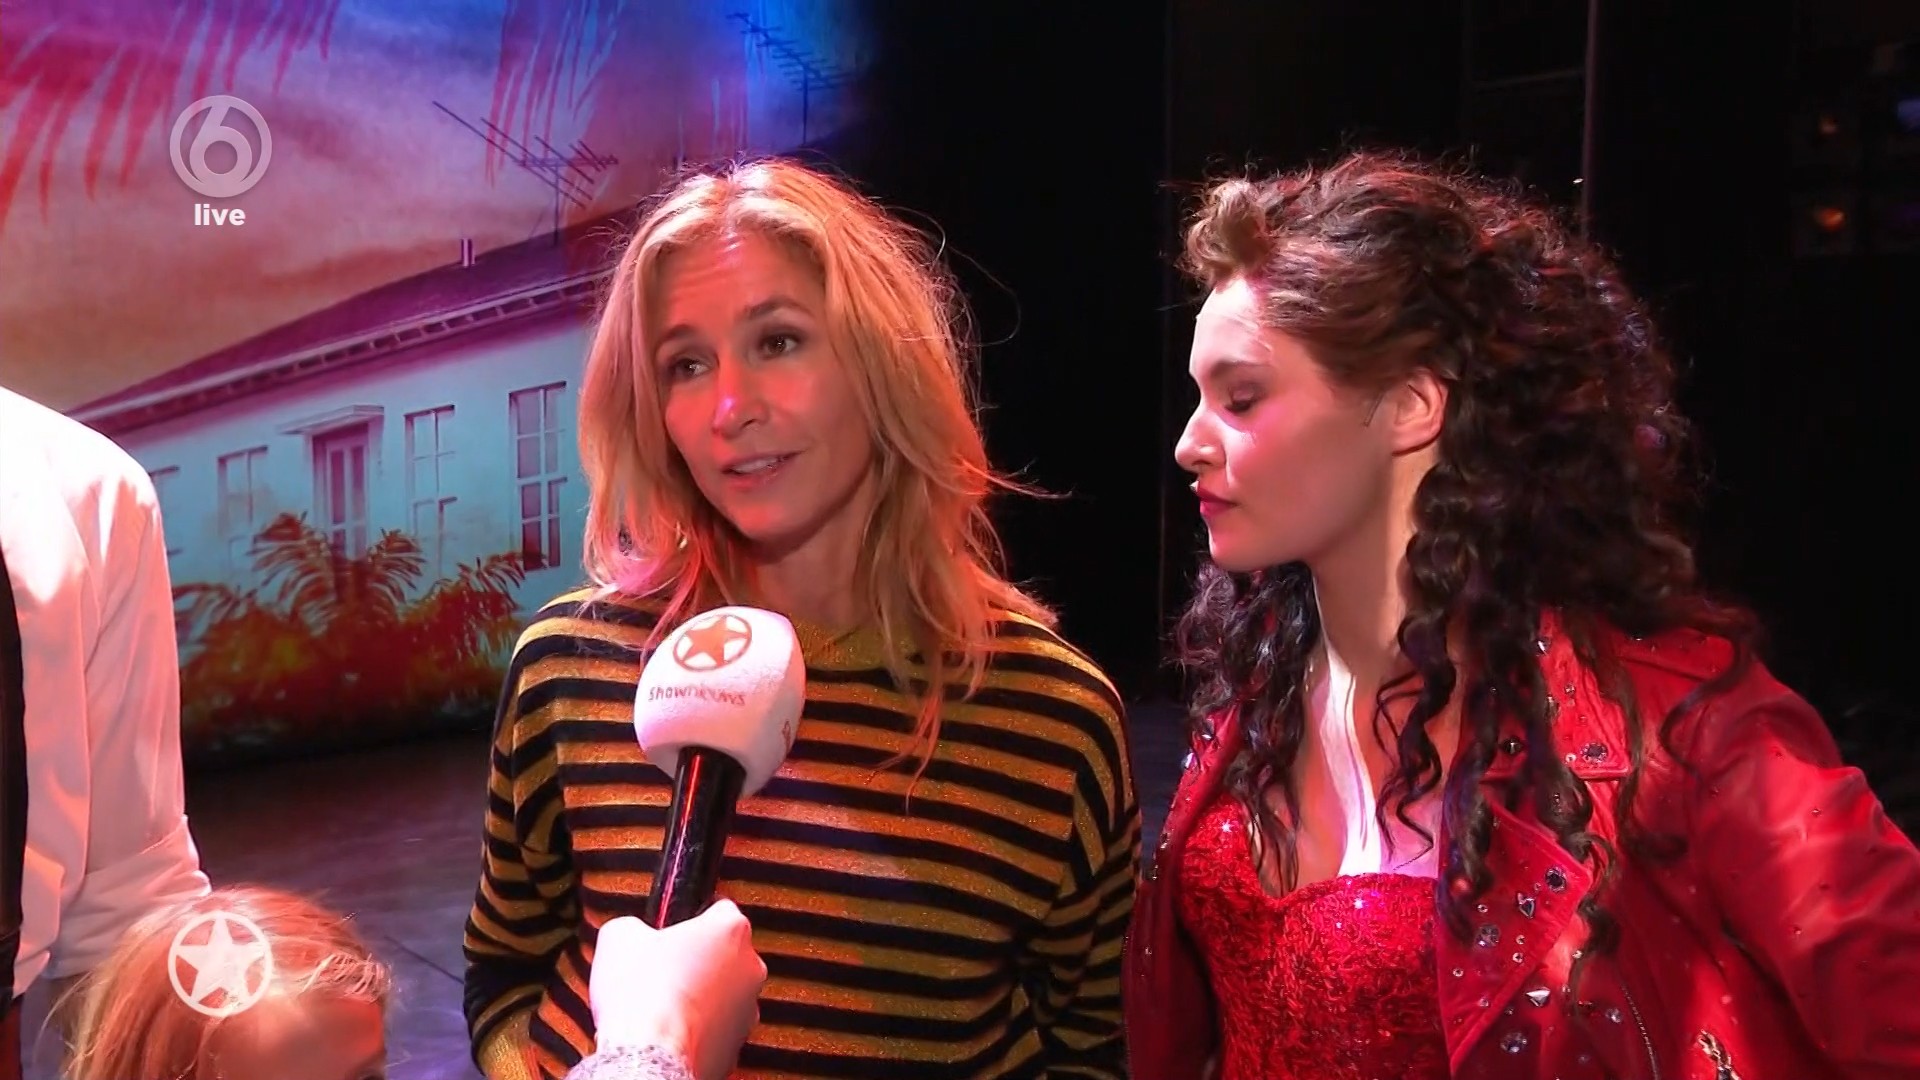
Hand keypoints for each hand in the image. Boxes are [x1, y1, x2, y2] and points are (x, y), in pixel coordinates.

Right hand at [588, 901, 767, 1079]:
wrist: (649, 1055)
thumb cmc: (643, 997)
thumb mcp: (620, 936)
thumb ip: (635, 924)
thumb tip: (633, 932)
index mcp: (730, 930)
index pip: (719, 907)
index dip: (690, 915)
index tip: (673, 926)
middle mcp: (749, 967)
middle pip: (726, 952)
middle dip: (697, 957)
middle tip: (665, 965)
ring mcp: (748, 1008)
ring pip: (725, 991)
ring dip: (701, 993)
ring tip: (665, 1000)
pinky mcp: (737, 1044)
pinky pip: (719, 1026)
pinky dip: (699, 1025)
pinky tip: (672, 1025)